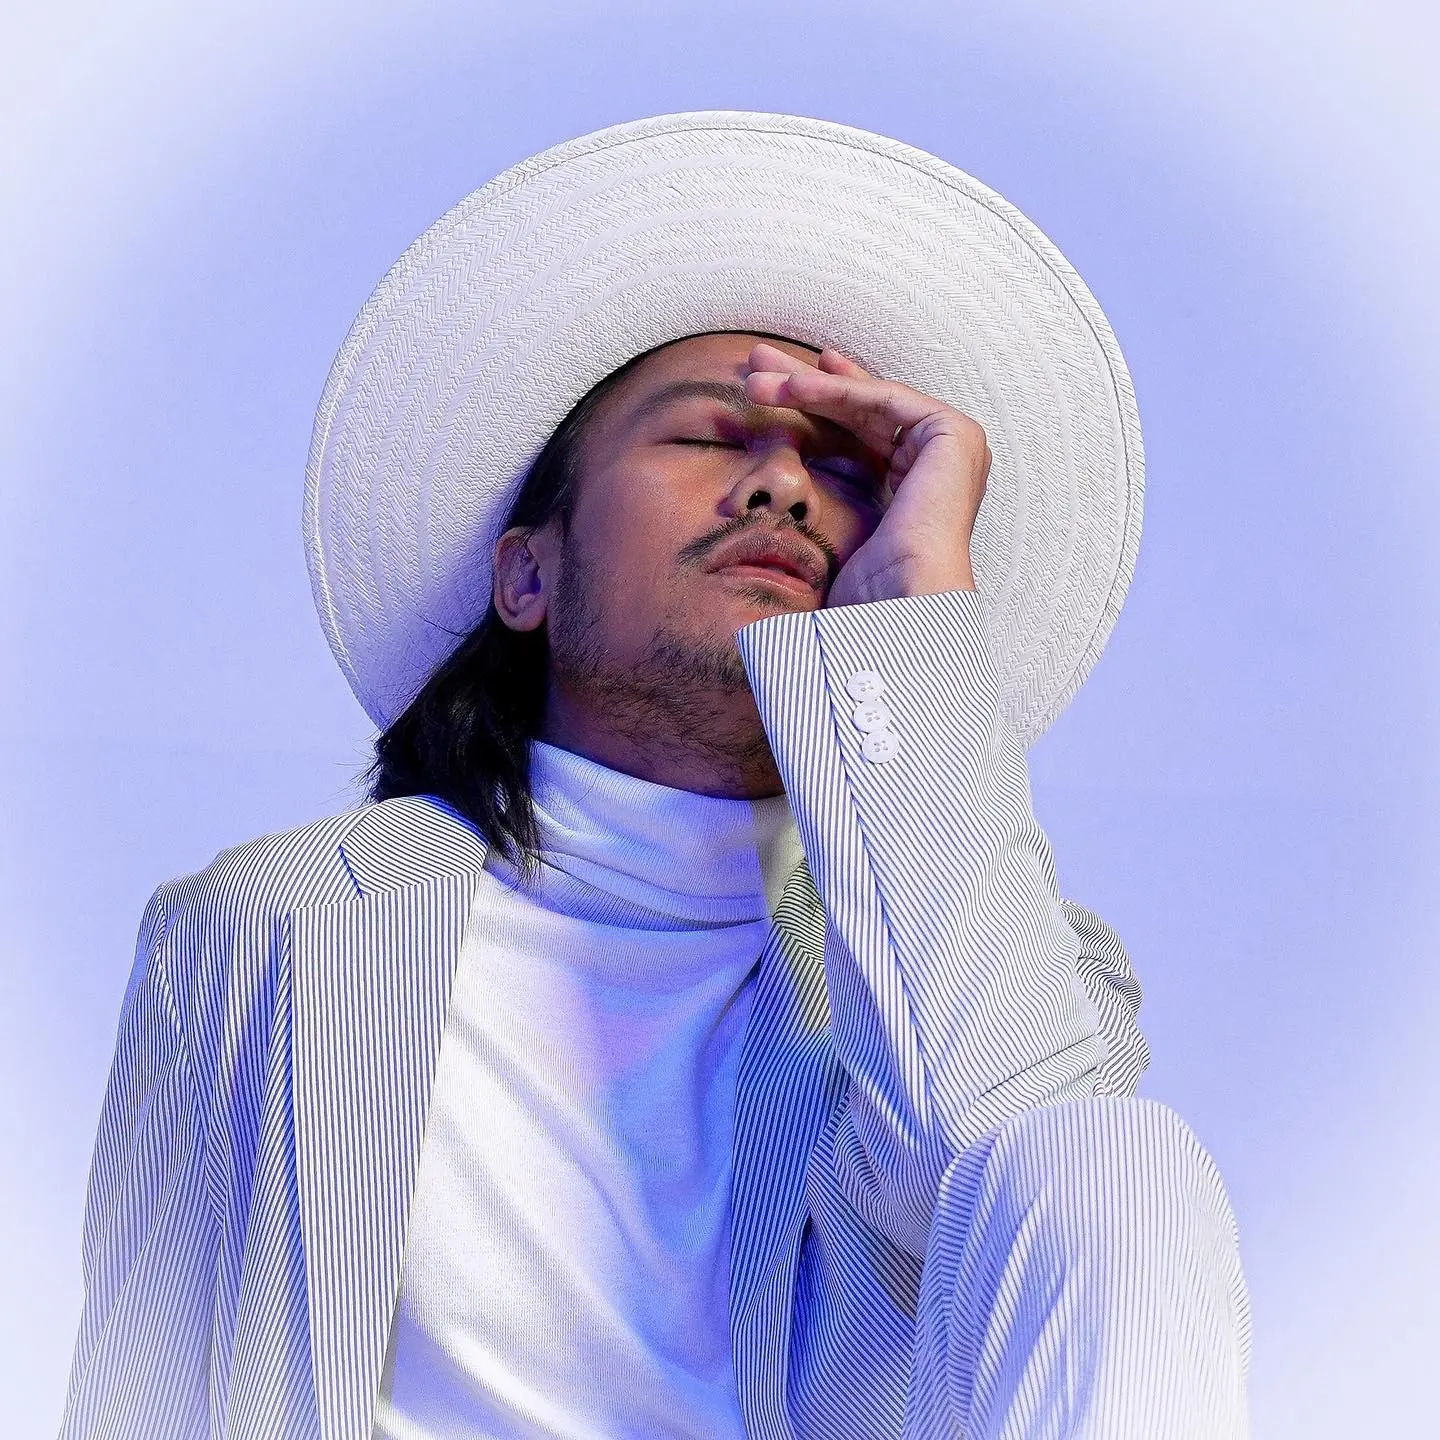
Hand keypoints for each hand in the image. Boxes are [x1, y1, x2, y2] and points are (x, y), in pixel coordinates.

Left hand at [743, 343, 989, 606]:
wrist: (901, 605)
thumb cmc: (865, 595)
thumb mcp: (832, 537)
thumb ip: (820, 505)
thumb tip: (770, 511)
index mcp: (920, 490)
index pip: (863, 434)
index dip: (821, 404)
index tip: (779, 386)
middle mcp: (942, 466)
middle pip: (862, 412)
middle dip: (805, 385)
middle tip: (756, 364)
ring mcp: (953, 449)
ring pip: (868, 401)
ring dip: (808, 384)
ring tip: (756, 373)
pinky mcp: (954, 433)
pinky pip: (883, 400)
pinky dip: (835, 390)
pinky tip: (790, 388)